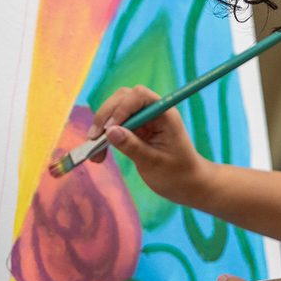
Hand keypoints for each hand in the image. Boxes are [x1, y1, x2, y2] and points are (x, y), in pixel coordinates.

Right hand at [88, 84, 211, 203]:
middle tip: (94, 138)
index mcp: (164, 114)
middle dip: (106, 116)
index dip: (121, 108)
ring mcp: (143, 120)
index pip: (140, 96)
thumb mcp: (154, 163)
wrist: (186, 185)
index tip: (109, 129)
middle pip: (123, 99)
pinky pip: (114, 127)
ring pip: (115, 112)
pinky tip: (98, 155)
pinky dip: (104, 138)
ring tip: (94, 153)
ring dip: (101, 128)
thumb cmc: (177, 174)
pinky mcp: (135, 130)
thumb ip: (133, 146)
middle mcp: (153, 112)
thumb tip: (110, 131)